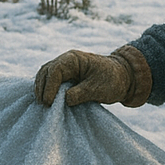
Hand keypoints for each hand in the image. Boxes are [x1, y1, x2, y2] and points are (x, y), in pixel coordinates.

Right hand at [34, 45, 150, 107]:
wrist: (122, 78)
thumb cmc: (112, 80)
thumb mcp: (98, 88)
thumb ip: (81, 93)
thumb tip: (64, 100)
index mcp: (74, 59)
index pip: (55, 70)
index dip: (50, 86)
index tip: (49, 102)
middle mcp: (66, 61)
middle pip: (46, 71)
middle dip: (42, 88)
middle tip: (44, 105)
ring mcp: (65, 69)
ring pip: (45, 76)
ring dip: (42, 89)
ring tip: (43, 105)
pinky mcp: (65, 78)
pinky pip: (50, 82)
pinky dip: (46, 90)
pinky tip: (46, 101)